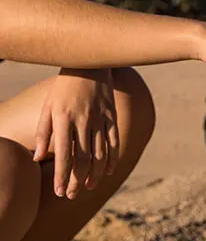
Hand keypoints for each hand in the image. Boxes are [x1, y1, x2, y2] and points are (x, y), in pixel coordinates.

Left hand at [34, 68, 118, 199]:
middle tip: (71, 194)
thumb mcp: (48, 107)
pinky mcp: (112, 115)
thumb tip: (39, 158)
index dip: (61, 176)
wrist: (89, 63)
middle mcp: (84, 121)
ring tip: (88, 187)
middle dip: (77, 180)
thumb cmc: (64, 86)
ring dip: (95, 174)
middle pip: (83, 158)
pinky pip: (114, 140)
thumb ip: (44, 133)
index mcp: (64, 119)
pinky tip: (107, 171)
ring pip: (100, 153)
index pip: (64, 155)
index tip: (59, 192)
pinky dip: (112, 158)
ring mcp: (100, 118)